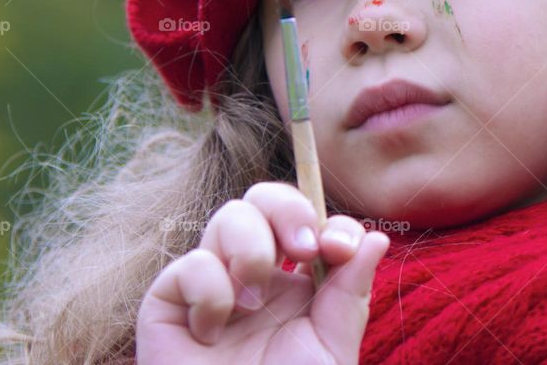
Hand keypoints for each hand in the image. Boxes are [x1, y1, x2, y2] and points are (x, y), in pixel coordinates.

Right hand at [136, 181, 389, 364]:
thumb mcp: (332, 347)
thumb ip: (351, 292)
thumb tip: (378, 237)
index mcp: (297, 284)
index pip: (308, 222)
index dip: (325, 219)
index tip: (338, 247)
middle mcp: (254, 276)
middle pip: (264, 199)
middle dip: (287, 209)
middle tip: (302, 250)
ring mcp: (211, 285)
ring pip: (229, 217)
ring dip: (251, 251)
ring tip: (254, 305)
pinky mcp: (168, 303)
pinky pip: (190, 264)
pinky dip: (209, 293)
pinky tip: (212, 335)